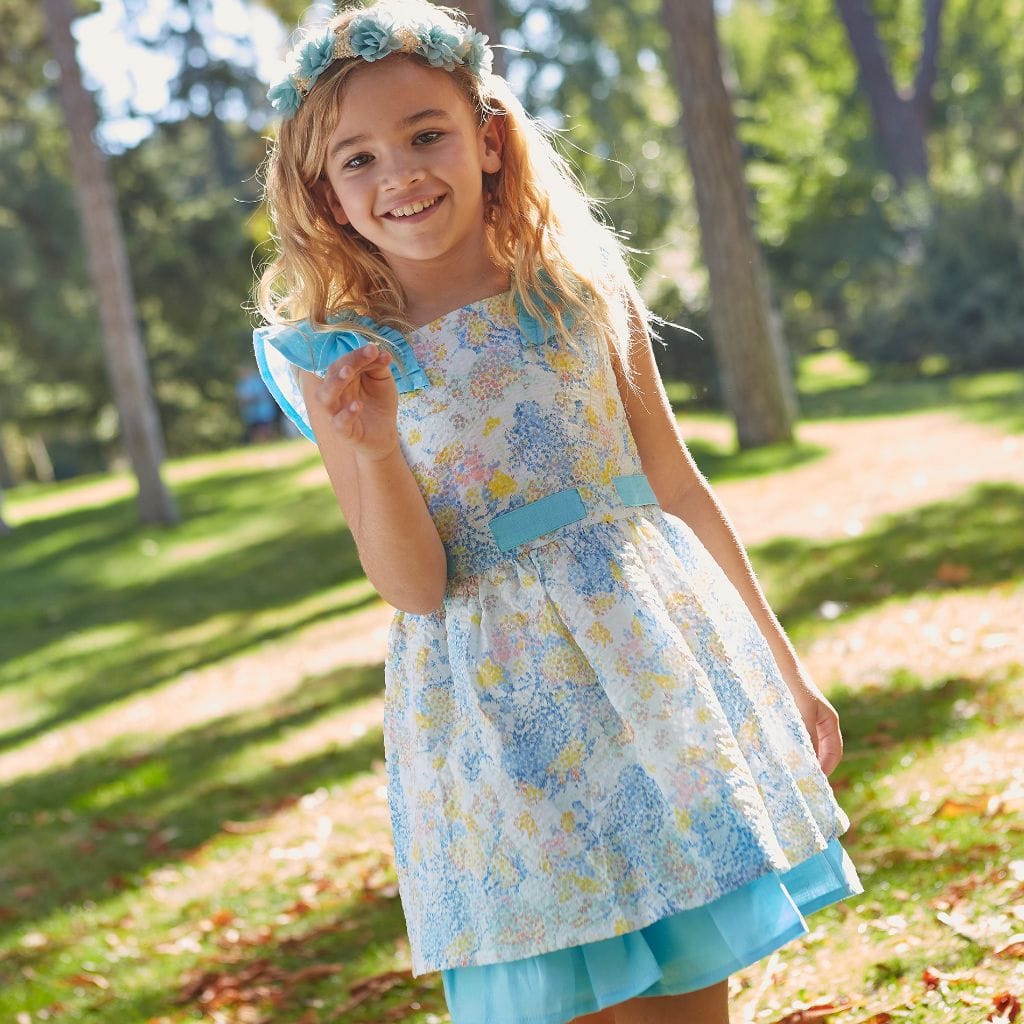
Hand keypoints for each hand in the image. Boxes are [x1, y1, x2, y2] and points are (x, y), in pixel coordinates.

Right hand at [313, 342, 398, 460]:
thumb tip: (380, 352)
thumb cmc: (378, 404)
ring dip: (335, 383)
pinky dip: (346, 414)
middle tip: (361, 356)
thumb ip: (378, 366)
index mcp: (342, 378)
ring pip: (325, 398)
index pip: (345, 362)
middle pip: (332, 376)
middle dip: (346, 364)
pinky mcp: (344, 432)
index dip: (358, 355)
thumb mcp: (382, 381)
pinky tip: (357, 406)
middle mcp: (335, 394)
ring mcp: (336, 413)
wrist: (384, 434)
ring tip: (348, 373)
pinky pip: (339, 423)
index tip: (374, 349)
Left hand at [782, 665, 843, 776]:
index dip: (826, 768)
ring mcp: (805, 720)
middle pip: (821, 751)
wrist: (776, 663)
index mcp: (829, 721)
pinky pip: (793, 738)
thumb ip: (808, 737)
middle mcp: (819, 722)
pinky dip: (789, 748)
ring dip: (800, 758)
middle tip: (800, 782)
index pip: (834, 752)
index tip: (814, 782)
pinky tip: (778, 754)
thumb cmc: (792, 685)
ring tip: (788, 771)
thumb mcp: (802, 713)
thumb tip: (810, 763)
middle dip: (813, 766)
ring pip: (806, 746)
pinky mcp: (789, 718)